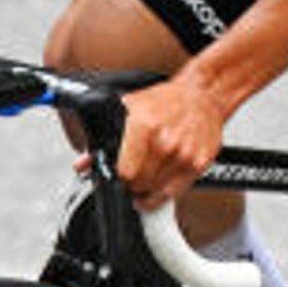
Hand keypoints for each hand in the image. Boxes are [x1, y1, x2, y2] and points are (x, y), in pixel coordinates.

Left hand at [114, 74, 228, 205]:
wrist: (203, 94)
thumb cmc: (166, 100)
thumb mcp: (129, 108)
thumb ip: (103, 137)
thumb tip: (84, 163)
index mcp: (144, 126)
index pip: (124, 172)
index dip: (117, 176)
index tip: (118, 174)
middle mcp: (165, 142)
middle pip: (139, 184)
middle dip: (131, 183)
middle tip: (130, 176)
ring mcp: (184, 154)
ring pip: (155, 191)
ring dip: (147, 188)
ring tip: (145, 175)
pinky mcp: (199, 163)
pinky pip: (174, 192)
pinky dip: (163, 193)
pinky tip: (158, 183)